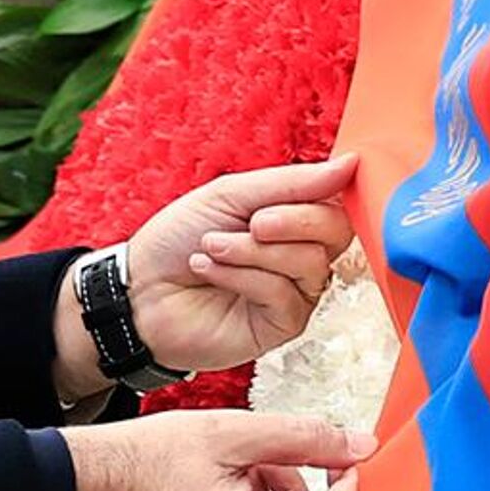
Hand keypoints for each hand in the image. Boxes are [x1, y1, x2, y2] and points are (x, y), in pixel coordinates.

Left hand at [127, 155, 356, 374]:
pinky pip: (283, 294)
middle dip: (289, 221)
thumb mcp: (229, 194)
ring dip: (251, 250)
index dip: (320, 193)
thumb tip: (350, 165)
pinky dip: (241, 276)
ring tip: (211, 248)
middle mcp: (301, 256)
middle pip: (335, 231)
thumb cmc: (176, 239)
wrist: (138, 288)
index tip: (285, 191)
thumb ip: (291, 182)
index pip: (336, 201)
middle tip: (250, 223)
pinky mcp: (282, 325)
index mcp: (292, 220)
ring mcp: (296, 292)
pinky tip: (210, 272)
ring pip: (309, 262)